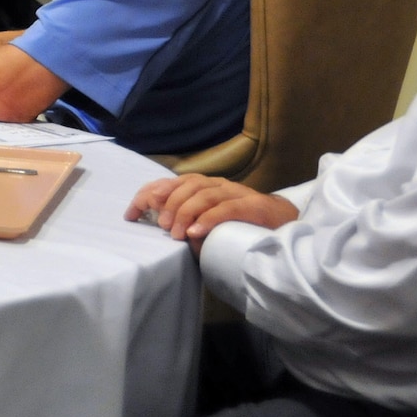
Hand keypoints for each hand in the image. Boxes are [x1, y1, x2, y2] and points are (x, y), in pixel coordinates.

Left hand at [126, 174, 298, 253]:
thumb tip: (166, 232)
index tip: (131, 213)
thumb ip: (190, 223)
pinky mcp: (252, 206)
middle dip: (168, 204)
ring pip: (204, 194)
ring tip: (175, 233)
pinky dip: (209, 219)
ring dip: (186, 212)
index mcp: (203, 186)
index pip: (170, 183)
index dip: (148, 195)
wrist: (285, 223)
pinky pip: (227, 208)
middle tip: (160, 226)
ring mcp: (235, 192)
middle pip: (185, 186)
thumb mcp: (209, 223)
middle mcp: (217, 184)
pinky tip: (196, 232)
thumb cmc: (241, 223)